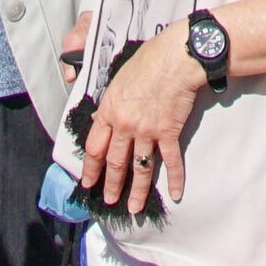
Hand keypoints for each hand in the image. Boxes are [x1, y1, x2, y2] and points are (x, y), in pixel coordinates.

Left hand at [84, 24, 209, 214]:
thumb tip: (99, 117)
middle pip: (115, 162)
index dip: (91, 168)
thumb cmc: (149, 60)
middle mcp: (124, 125)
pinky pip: (170, 161)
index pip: (94, 147)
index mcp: (109, 110)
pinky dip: (174, 179)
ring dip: (137, 190)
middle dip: (111, 184)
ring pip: (140, 168)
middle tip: (109, 200)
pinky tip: (175, 194)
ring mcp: (146, 131)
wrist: (176, 58)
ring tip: (133, 207)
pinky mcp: (168, 132)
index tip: (88, 181)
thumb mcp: (118, 79)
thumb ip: (109, 102)